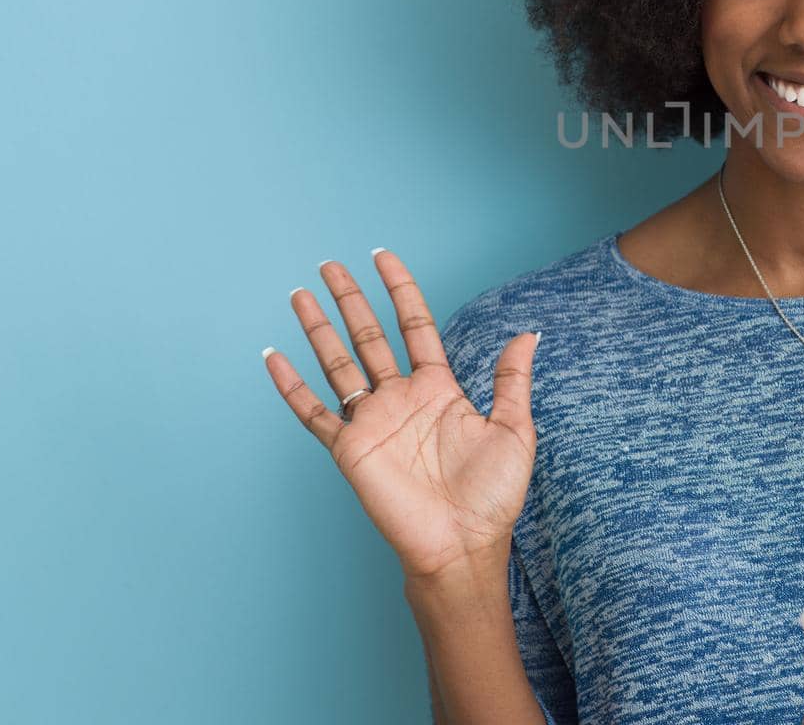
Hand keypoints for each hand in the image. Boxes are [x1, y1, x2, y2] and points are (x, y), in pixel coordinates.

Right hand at [262, 249, 539, 580]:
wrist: (463, 545)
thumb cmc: (492, 495)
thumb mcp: (513, 429)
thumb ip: (512, 379)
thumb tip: (529, 332)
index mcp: (439, 389)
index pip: (415, 326)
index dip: (400, 290)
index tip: (383, 258)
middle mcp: (401, 398)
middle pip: (369, 336)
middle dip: (350, 299)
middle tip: (330, 265)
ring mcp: (373, 421)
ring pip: (338, 363)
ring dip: (318, 329)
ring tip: (300, 294)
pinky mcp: (350, 449)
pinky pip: (314, 412)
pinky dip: (291, 386)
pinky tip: (274, 357)